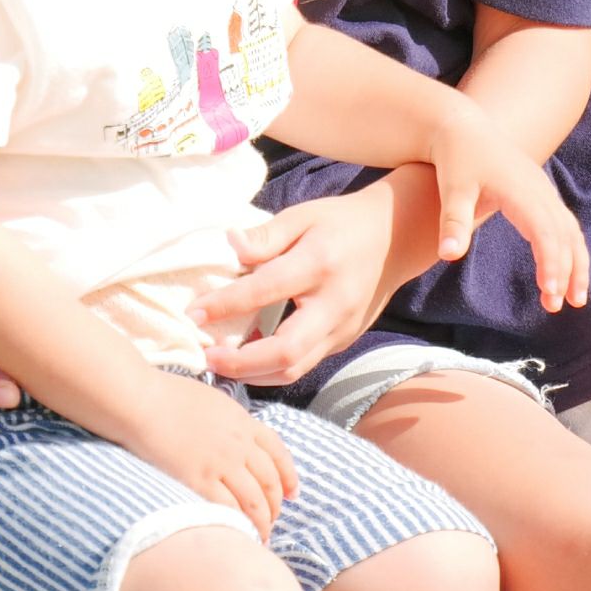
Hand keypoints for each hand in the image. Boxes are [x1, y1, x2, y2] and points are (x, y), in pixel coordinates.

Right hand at [129, 370, 298, 540]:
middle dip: (275, 506)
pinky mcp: (199, 480)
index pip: (279, 453)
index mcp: (243, 422)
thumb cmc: (166, 395)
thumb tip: (234, 434)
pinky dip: (236, 524)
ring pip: (254, 501)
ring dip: (260, 523)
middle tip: (272, 522)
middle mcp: (239, 444)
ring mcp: (221, 463)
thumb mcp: (211, 400)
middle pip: (270, 482)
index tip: (293, 493)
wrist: (141, 401)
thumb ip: (229, 420)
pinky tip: (235, 534)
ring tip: (259, 537)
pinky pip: (227, 509)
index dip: (289, 476)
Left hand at [187, 184, 428, 385]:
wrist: (398, 237)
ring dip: (253, 374)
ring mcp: (342, 329)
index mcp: (319, 264)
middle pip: (285, 351)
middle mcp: (334, 304)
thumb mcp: (303, 215)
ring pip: (295, 369)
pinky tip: (247, 361)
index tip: (193, 314)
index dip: (225, 306)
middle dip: (240, 363)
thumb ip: (266, 235)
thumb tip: (230, 245)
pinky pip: (304, 365)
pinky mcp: (344, 341)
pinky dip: (271, 369)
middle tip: (206, 358)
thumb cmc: (342, 222)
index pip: (265, 291)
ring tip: (220, 364)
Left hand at [429, 108, 589, 312]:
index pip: (545, 232)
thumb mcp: (451, 189)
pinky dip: (570, 250)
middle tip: (558, 306)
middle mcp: (540, 190)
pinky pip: (564, 225)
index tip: (549, 293)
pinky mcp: (540, 194)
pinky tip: (566, 272)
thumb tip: (448, 256)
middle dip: (568, 271)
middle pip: (565, 235)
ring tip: (574, 299)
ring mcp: (544, 191)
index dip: (551, 263)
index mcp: (521, 190)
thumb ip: (452, 222)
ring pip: (570, 231)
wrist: (462, 129)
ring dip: (576, 264)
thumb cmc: (455, 159)